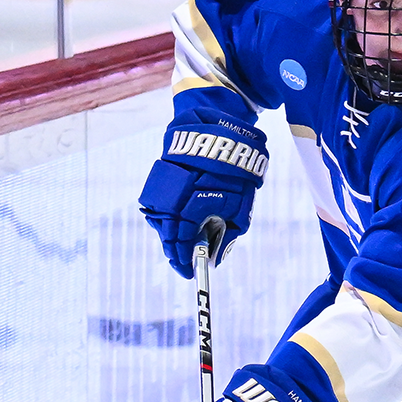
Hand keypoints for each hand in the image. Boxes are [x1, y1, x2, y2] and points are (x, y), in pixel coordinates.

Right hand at [137, 110, 267, 278]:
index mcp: (192, 207)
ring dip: (171, 234)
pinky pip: (160, 205)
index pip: (181, 244)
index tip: (189, 273)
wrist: (219, 128)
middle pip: (168, 236)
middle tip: (185, 261)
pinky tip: (179, 220)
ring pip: (162, 221)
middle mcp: (172, 199)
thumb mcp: (241, 206)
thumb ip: (229, 234)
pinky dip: (169, 217)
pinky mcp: (159, 178)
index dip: (184, 261)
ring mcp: (163, 188)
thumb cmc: (236, 169)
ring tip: (183, 242)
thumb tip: (216, 260)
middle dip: (176, 251)